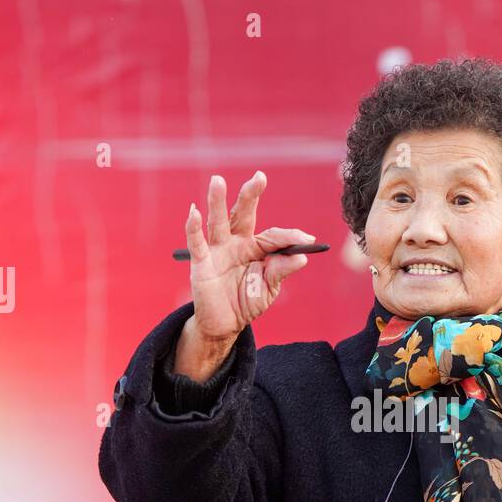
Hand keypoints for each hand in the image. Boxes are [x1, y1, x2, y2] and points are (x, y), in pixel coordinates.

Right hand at [175, 172, 315, 378]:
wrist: (225, 324)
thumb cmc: (247, 300)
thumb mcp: (269, 288)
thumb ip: (281, 271)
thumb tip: (301, 257)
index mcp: (256, 248)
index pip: (274, 236)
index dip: (291, 237)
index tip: (308, 239)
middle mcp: (237, 243)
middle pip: (243, 215)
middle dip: (250, 196)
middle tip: (259, 177)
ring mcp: (218, 251)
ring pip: (218, 222)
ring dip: (217, 202)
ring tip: (217, 180)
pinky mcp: (201, 263)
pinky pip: (197, 243)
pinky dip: (193, 228)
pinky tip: (193, 212)